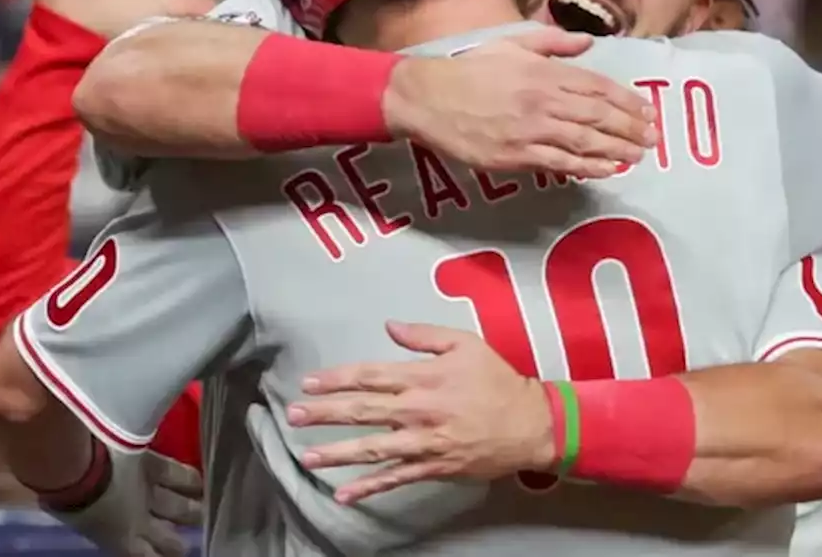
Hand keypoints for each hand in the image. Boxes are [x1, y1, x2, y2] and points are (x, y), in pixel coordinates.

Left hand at [47, 449, 198, 556]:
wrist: (76, 468)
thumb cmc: (66, 499)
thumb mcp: (80, 521)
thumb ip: (100, 526)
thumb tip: (94, 522)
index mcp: (122, 540)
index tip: (168, 556)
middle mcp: (142, 522)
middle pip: (171, 539)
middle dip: (179, 543)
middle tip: (186, 542)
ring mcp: (152, 494)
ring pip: (182, 508)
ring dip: (193, 511)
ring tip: (203, 512)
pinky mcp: (154, 465)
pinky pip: (180, 475)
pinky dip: (191, 480)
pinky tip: (200, 482)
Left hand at [288, 321, 554, 503]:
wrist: (529, 423)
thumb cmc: (497, 380)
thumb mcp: (466, 343)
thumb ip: (425, 336)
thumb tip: (389, 327)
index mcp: (423, 377)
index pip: (370, 375)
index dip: (336, 379)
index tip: (308, 383)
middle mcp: (417, 410)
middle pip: (362, 410)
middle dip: (324, 414)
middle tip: (293, 416)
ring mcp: (423, 442)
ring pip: (372, 449)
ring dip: (337, 454)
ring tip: (307, 457)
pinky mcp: (432, 467)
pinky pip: (395, 479)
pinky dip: (369, 488)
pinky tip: (343, 495)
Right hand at [383, 28, 657, 178]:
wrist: (429, 97)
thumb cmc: (469, 70)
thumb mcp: (512, 44)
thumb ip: (553, 42)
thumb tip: (588, 42)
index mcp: (543, 71)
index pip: (596, 86)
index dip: (626, 100)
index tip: (647, 110)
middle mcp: (543, 99)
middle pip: (598, 115)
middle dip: (630, 127)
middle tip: (654, 137)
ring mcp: (530, 129)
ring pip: (585, 140)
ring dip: (617, 149)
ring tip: (639, 155)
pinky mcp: (516, 155)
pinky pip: (560, 163)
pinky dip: (588, 167)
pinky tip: (607, 169)